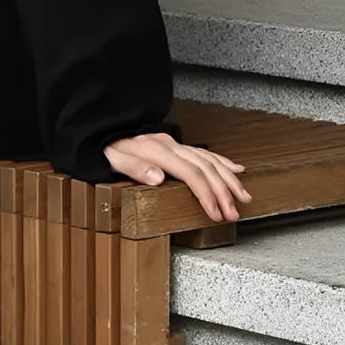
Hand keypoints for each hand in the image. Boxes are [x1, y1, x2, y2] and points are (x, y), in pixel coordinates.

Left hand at [102, 131, 250, 224]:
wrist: (101, 131)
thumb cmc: (105, 149)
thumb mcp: (112, 160)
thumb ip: (135, 168)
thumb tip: (158, 177)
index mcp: (157, 151)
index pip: (191, 174)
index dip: (206, 194)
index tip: (216, 213)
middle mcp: (170, 146)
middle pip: (205, 168)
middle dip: (223, 192)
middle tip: (233, 214)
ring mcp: (174, 145)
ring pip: (210, 160)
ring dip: (228, 179)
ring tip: (243, 197)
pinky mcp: (175, 146)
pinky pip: (205, 153)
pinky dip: (222, 162)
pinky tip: (236, 169)